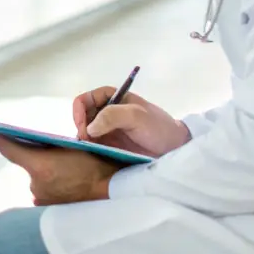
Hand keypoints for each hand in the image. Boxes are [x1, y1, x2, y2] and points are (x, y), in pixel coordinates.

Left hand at [0, 134, 117, 205]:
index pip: (10, 149)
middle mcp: (35, 185)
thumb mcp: (73, 147)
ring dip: (46, 177)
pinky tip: (67, 187)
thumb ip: (50, 146)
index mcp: (40, 166)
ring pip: (38, 181)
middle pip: (28, 166)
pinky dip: (52, 189)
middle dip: (38, 160)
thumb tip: (36, 145)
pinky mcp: (48, 211)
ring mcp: (41, 199)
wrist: (112, 195)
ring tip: (67, 175)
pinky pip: (45, 194)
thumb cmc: (96, 166)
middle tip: (57, 158)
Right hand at [73, 87, 189, 157]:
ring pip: (86, 132)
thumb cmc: (158, 127)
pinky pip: (93, 145)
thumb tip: (89, 128)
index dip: (79, 112)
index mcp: (112, 98)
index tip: (84, 129)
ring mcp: (108, 130)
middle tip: (86, 142)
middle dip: (80, 128)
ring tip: (89, 150)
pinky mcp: (111, 146)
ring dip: (83, 140)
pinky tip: (93, 155)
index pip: (85, 100)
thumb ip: (112, 116)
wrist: (174, 149)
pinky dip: (89, 149)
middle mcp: (107, 112)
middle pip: (82, 116)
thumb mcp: (136, 116)